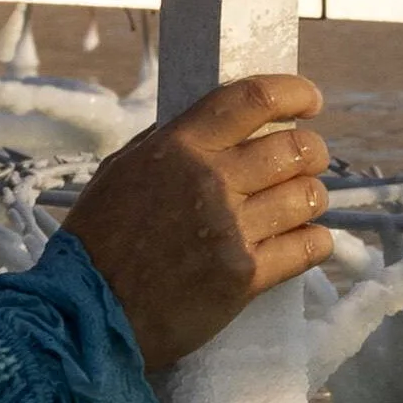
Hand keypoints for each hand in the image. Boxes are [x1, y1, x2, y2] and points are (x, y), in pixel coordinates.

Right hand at [70, 74, 341, 371]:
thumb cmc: (98, 241)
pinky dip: (315, 241)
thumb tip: (216, 124)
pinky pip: (308, 247)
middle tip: (307, 161)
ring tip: (299, 205)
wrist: (87, 310)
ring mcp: (231, 229)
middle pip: (295, 147)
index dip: (293, 92)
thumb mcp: (122, 171)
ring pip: (309, 196)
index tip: (309, 101)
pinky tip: (305, 240)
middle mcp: (211, 181)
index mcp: (178, 147)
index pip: (252, 98)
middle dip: (312, 151)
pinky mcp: (246, 275)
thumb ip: (168, 143)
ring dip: (311, 198)